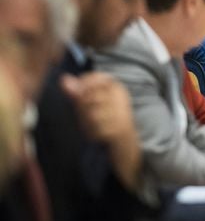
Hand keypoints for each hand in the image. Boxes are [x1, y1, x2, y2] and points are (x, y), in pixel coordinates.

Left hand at [61, 72, 140, 188]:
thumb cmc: (106, 119)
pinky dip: (93, 133)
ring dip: (87, 123)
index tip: (79, 97)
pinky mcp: (120, 128)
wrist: (126, 142)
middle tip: (86, 117)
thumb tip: (63, 78)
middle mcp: (122, 98)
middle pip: (90, 97)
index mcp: (117, 88)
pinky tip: (98, 134)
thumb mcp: (91, 103)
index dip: (82, 87)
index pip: (95, 78)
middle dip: (82, 109)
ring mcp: (122, 113)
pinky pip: (96, 128)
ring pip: (92, 114)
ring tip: (93, 126)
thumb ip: (77, 91)